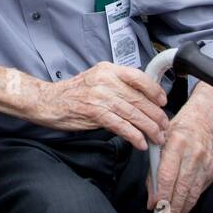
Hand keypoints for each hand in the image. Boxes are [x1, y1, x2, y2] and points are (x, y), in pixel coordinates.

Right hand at [36, 62, 167, 151]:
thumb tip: (140, 99)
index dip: (154, 91)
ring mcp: (100, 96)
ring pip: (133, 113)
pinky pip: (121, 125)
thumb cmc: (72, 93)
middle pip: (139, 98)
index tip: (163, 102)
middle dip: (156, 115)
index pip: (138, 77)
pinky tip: (140, 142)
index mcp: (108, 69)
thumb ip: (116, 85)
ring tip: (157, 137)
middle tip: (164, 126)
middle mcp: (105, 80)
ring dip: (149, 128)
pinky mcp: (94, 112)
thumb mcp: (96, 79)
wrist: (47, 101)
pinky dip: (133, 136)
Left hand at [148, 88, 212, 212]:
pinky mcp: (212, 170)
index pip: (168, 174)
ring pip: (193, 193)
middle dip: (172, 208)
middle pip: (182, 188)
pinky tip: (182, 208)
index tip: (155, 207)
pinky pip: (200, 191)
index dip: (162, 194)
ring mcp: (205, 163)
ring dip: (182, 209)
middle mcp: (193, 153)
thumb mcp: (159, 143)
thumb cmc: (176, 132)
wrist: (202, 121)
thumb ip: (153, 170)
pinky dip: (190, 202)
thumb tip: (152, 199)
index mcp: (176, 143)